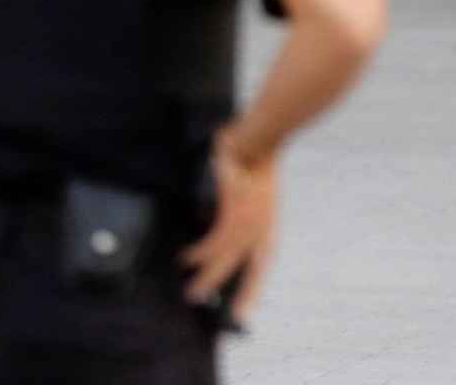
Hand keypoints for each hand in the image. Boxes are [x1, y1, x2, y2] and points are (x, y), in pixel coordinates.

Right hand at [181, 130, 277, 321]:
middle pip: (245, 271)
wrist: (255, 140)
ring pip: (227, 260)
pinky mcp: (235, 210)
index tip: (239, 315)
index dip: (251, 292)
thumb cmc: (249, 164)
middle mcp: (261, 230)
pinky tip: (189, 258)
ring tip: (190, 288)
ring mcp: (250, 221)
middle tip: (204, 305)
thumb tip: (212, 227)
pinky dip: (201, 252)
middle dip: (225, 291)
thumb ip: (238, 215)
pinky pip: (216, 240)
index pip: (261, 267)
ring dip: (207, 276)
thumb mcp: (252, 196)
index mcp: (267, 228)